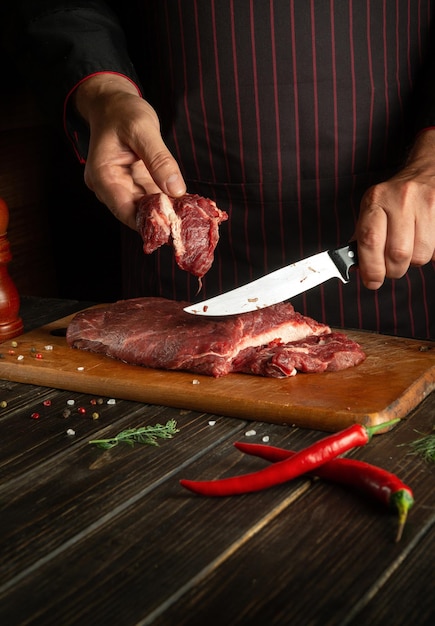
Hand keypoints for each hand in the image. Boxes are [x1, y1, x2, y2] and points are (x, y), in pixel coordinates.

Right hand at [74, 74, 185, 228]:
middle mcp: (110, 187)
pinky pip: (152, 198)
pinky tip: (187, 204)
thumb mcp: (143, 129)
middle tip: (190, 224)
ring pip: (146, 208)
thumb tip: (176, 189)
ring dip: (167, 212)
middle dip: (162, 220)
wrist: (113, 103)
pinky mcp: (135, 184)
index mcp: (103, 176)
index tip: (174, 227)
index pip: (125, 211)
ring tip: (191, 216)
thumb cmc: (123, 111)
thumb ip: (159, 160)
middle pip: (136, 213)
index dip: (149, 223)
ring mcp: (122, 187)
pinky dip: (168, 201)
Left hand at [355, 129, 434, 288]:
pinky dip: (430, 256)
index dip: (371, 268)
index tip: (372, 281)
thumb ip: (361, 238)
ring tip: (408, 250)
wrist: (425, 172)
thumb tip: (358, 269)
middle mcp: (400, 200)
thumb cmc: (393, 198)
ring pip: (420, 255)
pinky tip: (423, 244)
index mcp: (376, 200)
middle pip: (397, 254)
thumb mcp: (371, 209)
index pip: (370, 241)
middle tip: (390, 268)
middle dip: (392, 270)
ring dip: (412, 262)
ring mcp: (425, 204)